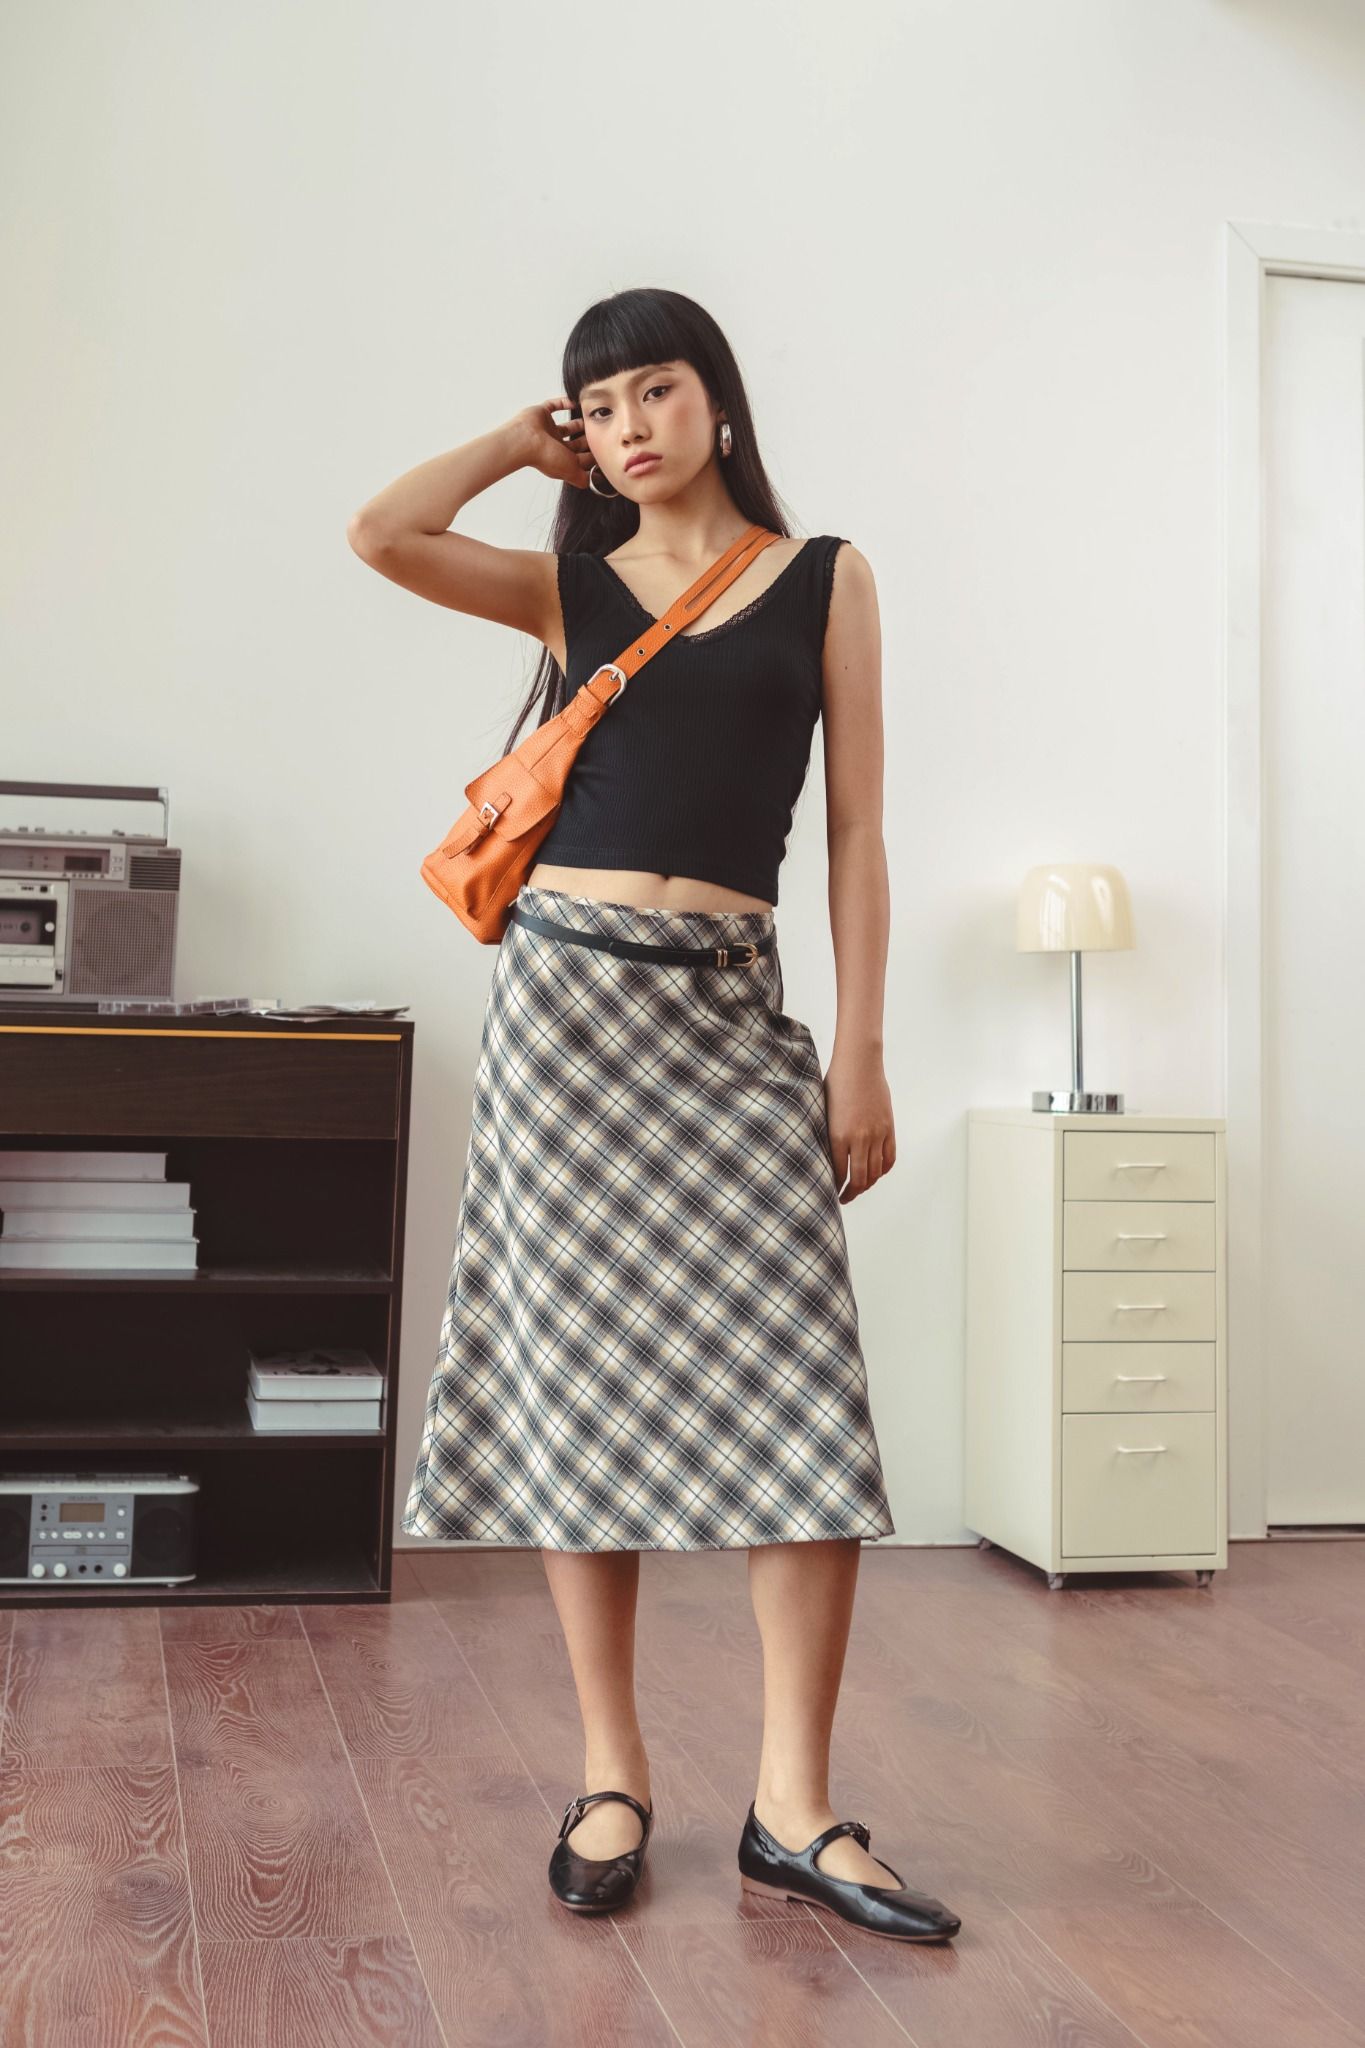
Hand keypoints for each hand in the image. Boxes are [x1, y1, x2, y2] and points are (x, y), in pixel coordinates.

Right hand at [513, 395, 592, 489]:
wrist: (525, 441)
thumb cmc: (546, 456)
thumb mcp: (571, 472)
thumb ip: (584, 478)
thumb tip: (595, 481)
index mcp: (561, 460)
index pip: (581, 458)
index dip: (592, 455)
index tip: (604, 449)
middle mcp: (555, 446)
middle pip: (575, 443)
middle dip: (587, 439)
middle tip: (600, 432)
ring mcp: (548, 430)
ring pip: (566, 426)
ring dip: (578, 423)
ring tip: (590, 417)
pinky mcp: (542, 414)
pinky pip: (554, 406)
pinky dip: (563, 403)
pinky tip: (574, 402)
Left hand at [821, 1050, 895, 1202]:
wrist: (859, 1064)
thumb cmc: (836, 1083)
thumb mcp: (823, 1111)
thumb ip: (826, 1135)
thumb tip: (823, 1156)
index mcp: (838, 1135)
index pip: (838, 1172)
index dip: (835, 1187)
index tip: (830, 1193)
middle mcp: (859, 1138)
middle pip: (859, 1178)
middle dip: (851, 1193)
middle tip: (844, 1198)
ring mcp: (877, 1134)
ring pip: (876, 1172)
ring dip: (867, 1184)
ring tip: (859, 1188)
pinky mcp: (889, 1128)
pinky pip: (889, 1158)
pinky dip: (883, 1170)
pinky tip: (875, 1174)